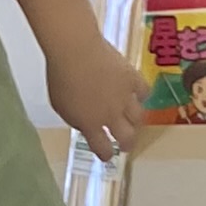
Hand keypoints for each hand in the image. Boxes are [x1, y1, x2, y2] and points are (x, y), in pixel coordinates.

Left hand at [45, 33, 146, 161]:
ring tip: (134, 122)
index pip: (102, 148)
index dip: (105, 154)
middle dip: (127, 144)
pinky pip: (144, 92)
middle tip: (126, 145)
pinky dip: (142, 95)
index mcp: (91, 125)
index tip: (106, 155)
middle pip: (127, 137)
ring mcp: (124, 98)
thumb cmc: (60, 76)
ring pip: (138, 118)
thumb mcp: (60, 105)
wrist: (75, 49)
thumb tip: (85, 123)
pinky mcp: (133, 79)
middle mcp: (111, 116)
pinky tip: (139, 94)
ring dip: (136, 122)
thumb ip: (75, 118)